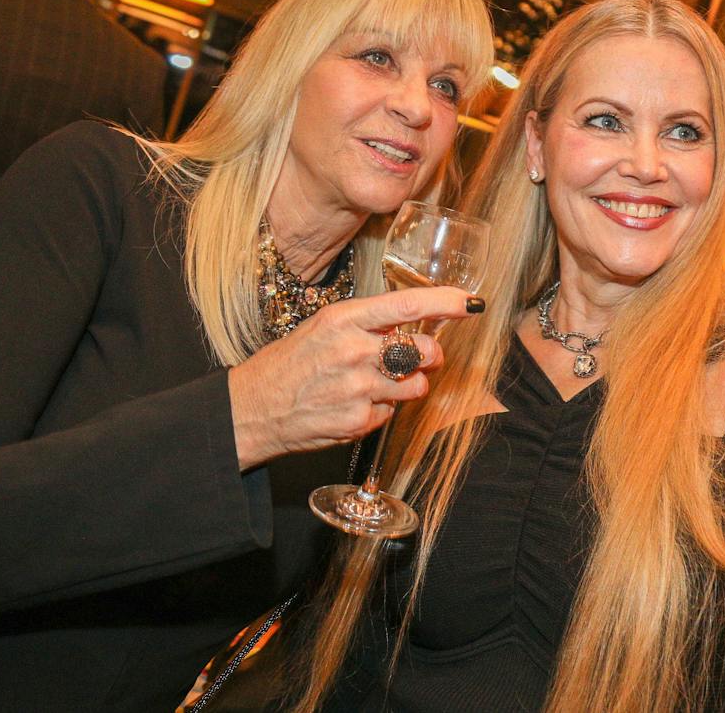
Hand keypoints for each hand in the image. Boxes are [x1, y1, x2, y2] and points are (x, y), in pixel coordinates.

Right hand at [226, 285, 477, 468]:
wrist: (253, 408)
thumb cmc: (290, 363)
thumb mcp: (323, 327)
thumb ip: (368, 323)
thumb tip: (414, 324)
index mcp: (344, 319)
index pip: (408, 306)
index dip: (446, 303)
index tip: (471, 302)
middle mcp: (354, 351)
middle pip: (424, 351)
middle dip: (430, 355)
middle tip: (419, 357)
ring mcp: (358, 389)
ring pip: (416, 386)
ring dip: (408, 385)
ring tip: (378, 383)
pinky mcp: (359, 421)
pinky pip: (392, 412)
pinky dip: (382, 408)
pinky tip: (356, 403)